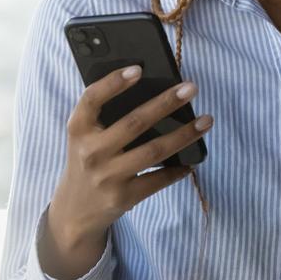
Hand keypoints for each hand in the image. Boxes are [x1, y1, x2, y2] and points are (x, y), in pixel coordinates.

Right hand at [42, 66, 211, 279]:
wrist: (74, 211)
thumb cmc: (87, 160)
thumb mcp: (85, 137)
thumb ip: (105, 116)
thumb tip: (151, 89)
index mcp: (78, 129)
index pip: (92, 99)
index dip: (113, 82)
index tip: (138, 68)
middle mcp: (90, 152)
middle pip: (134, 123)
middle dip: (166, 103)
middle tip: (191, 88)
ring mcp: (107, 176)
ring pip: (153, 151)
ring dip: (184, 134)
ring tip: (206, 120)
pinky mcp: (123, 197)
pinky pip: (158, 180)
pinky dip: (178, 169)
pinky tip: (192, 160)